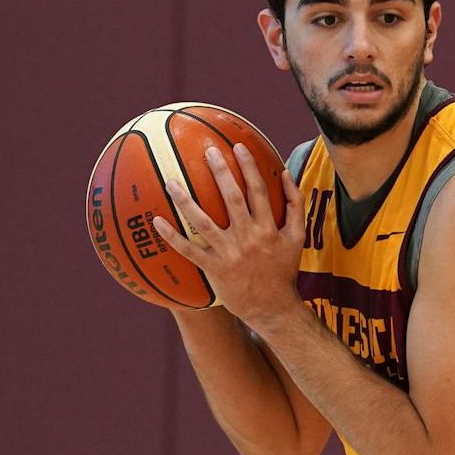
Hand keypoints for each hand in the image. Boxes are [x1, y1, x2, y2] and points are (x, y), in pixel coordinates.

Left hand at [155, 144, 305, 329]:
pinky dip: (172, 237)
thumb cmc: (284, 270)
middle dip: (220, 173)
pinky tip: (157, 221)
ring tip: (170, 181)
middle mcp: (248, 237)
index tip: (237, 147)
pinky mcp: (215, 269)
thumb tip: (286, 173)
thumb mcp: (298, 237)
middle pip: (232, 198)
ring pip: (204, 222)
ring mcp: (230, 253)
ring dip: (186, 201)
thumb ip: (294, 204)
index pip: (258, 190)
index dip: (248, 167)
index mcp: (268, 227)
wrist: (273, 307)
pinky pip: (190, 251)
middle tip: (207, 152)